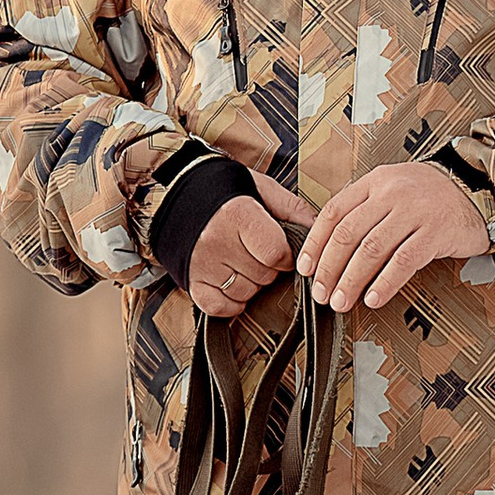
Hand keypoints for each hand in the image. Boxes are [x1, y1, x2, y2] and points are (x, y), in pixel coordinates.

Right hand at [188, 173, 316, 318]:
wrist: (177, 195)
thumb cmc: (224, 191)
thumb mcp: (261, 188)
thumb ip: (291, 208)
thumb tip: (318, 227)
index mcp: (237, 215)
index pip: (276, 253)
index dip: (286, 256)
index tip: (281, 250)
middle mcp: (217, 241)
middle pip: (263, 275)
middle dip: (268, 267)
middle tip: (257, 251)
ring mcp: (202, 264)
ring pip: (245, 292)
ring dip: (251, 283)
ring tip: (242, 262)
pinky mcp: (191, 281)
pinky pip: (220, 307)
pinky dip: (231, 301)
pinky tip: (232, 283)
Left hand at [297, 162, 490, 312]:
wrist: (478, 189)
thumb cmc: (432, 196)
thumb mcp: (394, 188)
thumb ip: (365, 209)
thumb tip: (331, 248)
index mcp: (375, 182)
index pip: (333, 212)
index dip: (315, 243)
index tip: (306, 268)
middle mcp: (392, 193)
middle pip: (348, 234)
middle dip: (329, 268)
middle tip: (321, 292)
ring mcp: (415, 211)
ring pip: (371, 249)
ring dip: (351, 280)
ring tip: (341, 301)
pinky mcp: (436, 232)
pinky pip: (403, 262)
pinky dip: (385, 283)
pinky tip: (373, 298)